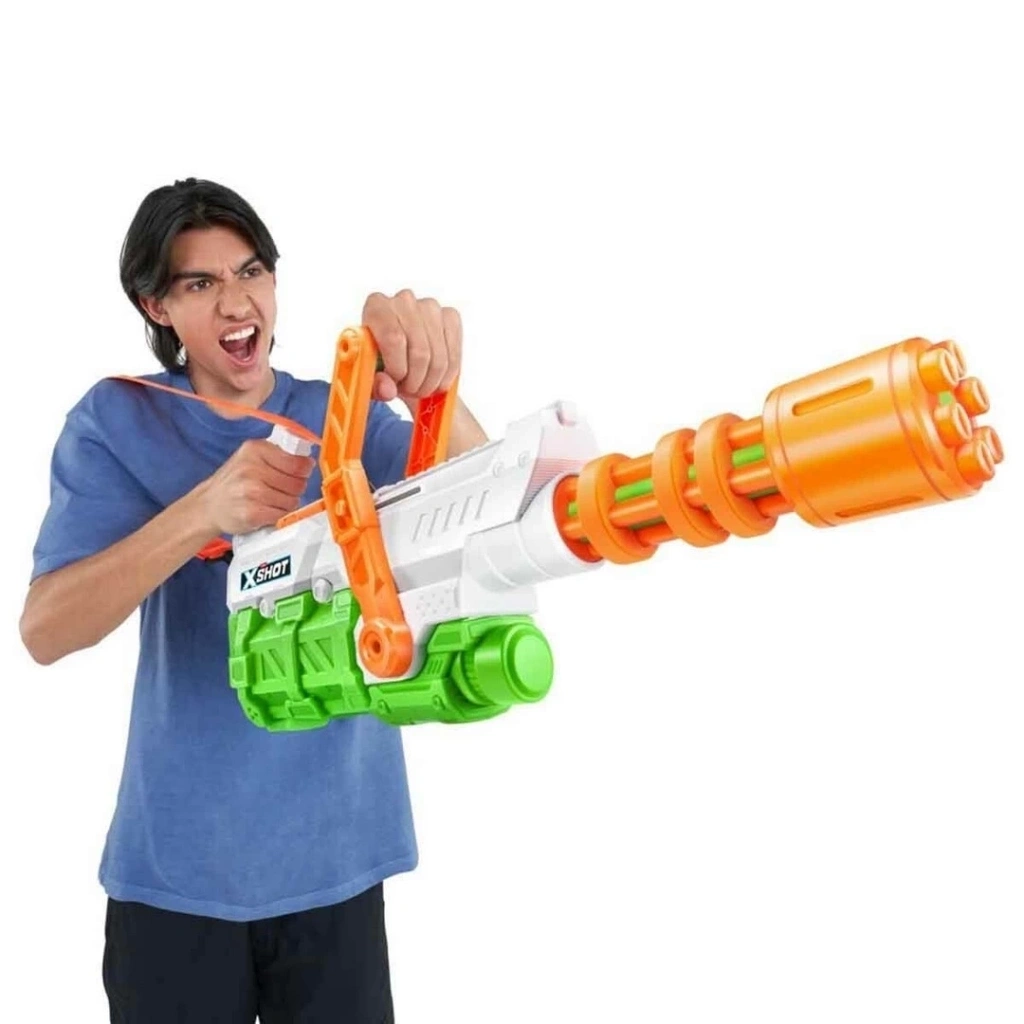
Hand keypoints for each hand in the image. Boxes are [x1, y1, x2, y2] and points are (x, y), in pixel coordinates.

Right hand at [196, 440, 314, 534]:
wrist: (208, 505)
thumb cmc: (234, 481)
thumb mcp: (251, 457)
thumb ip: (278, 456)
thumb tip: (308, 463)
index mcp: (255, 450)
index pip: (298, 463)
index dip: (304, 471)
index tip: (300, 474)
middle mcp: (252, 468)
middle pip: (298, 483)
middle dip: (294, 489)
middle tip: (280, 490)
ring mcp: (251, 491)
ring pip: (292, 500)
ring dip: (287, 503)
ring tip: (271, 501)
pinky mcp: (252, 513)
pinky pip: (282, 514)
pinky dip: (279, 515)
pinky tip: (267, 511)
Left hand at [362, 289, 461, 406]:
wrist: (397, 350)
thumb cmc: (378, 360)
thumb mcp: (368, 375)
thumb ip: (373, 385)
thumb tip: (388, 390)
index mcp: (376, 306)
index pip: (394, 339)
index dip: (398, 369)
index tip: (396, 383)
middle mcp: (404, 300)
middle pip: (419, 351)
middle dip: (416, 381)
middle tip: (410, 392)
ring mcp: (430, 307)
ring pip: (438, 356)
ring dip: (431, 381)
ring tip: (420, 388)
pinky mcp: (451, 316)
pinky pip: (454, 354)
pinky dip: (447, 375)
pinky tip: (437, 382)